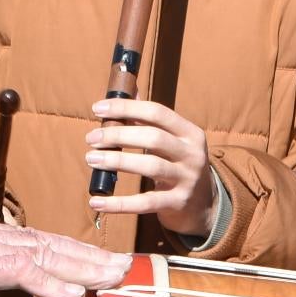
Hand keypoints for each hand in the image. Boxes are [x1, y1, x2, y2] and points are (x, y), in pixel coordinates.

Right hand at [0, 208, 129, 296]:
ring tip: (117, 276)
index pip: (37, 242)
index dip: (70, 251)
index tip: (96, 261)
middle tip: (126, 266)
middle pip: (53, 244)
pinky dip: (50, 282)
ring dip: (86, 267)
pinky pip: (23, 272)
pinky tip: (73, 293)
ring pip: (48, 255)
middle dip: (92, 257)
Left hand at [85, 98, 216, 238]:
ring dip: (117, 160)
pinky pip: (145, 203)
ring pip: (150, 166)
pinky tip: (97, 202)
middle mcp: (192, 154)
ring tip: (91, 159)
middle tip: (91, 138)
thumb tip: (128, 91)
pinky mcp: (177, 202)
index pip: (157, 113)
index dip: (126, 108)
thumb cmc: (179, 165)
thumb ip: (151, 119)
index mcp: (189, 133)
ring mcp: (186, 179)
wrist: (204, 205)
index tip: (98, 109)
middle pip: (153, 138)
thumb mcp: (173, 141)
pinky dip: (119, 203)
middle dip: (118, 135)